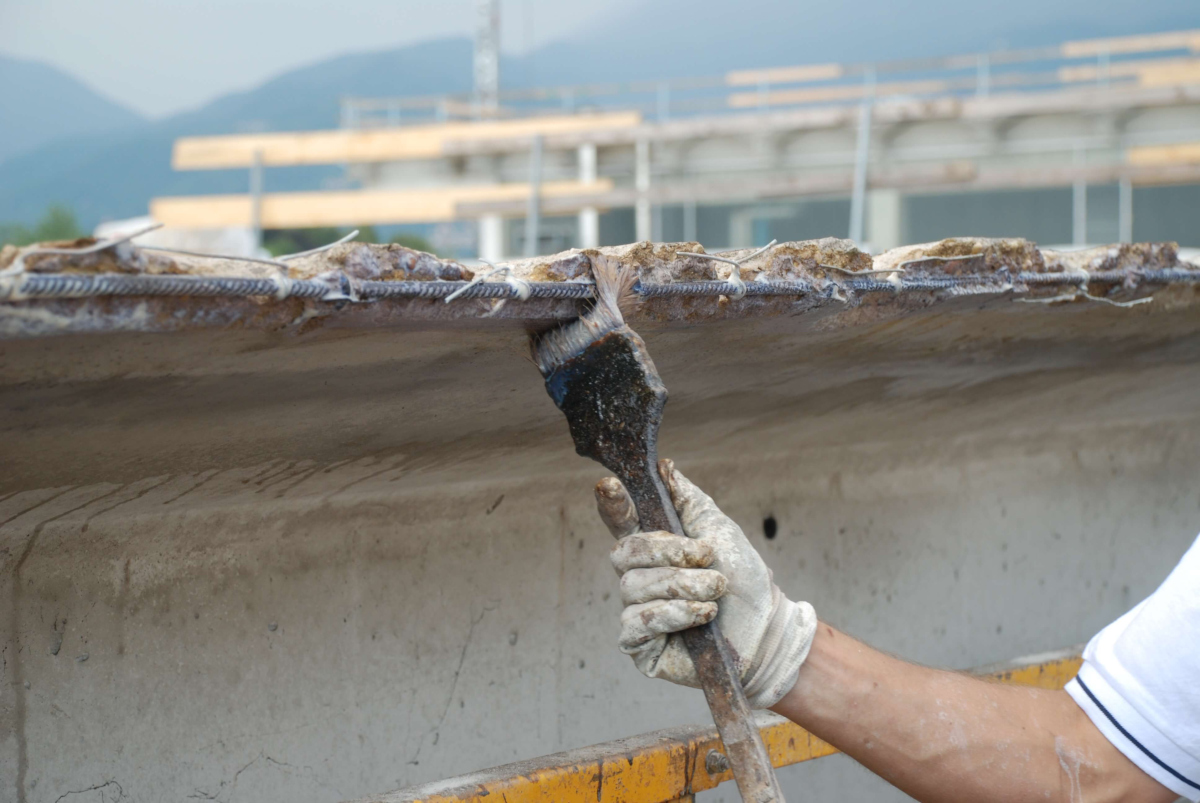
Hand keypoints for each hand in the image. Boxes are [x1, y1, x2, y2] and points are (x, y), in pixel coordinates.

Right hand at [595, 459, 816, 708]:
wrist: (766, 630)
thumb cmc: (744, 582)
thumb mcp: (720, 532)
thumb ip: (689, 501)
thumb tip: (664, 468)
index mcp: (655, 547)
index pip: (621, 521)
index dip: (611, 504)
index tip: (609, 485)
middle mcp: (640, 577)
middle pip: (624, 552)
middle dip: (668, 553)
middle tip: (707, 559)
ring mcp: (637, 611)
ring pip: (634, 587)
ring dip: (682, 586)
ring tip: (715, 593)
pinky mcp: (640, 645)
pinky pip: (636, 623)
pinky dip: (673, 614)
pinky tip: (701, 615)